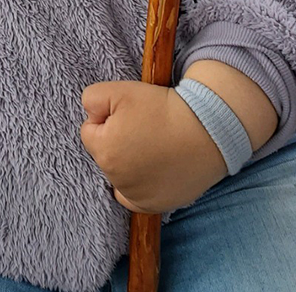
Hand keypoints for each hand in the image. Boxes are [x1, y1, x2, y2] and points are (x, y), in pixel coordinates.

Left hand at [80, 80, 226, 213]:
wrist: (206, 129)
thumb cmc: (162, 108)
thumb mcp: (118, 90)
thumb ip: (90, 99)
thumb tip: (91, 117)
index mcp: (104, 151)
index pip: (89, 131)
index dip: (107, 118)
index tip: (130, 114)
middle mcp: (117, 179)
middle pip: (103, 153)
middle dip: (115, 140)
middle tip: (144, 128)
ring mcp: (137, 195)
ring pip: (117, 173)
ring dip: (126, 162)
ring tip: (153, 146)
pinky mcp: (155, 205)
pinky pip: (132, 199)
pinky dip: (135, 187)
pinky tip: (146, 173)